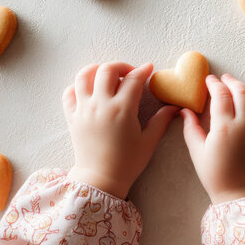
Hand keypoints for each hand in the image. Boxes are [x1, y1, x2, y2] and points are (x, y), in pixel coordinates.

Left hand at [64, 62, 178, 198]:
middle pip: (107, 70)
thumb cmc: (127, 162)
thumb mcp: (149, 141)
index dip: (143, 71)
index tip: (149, 69)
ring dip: (97, 70)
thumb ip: (162, 120)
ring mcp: (84, 109)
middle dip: (121, 66)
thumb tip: (174, 107)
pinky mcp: (72, 117)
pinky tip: (90, 91)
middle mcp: (101, 104)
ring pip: (84, 76)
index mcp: (122, 109)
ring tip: (108, 76)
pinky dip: (79, 86)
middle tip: (131, 72)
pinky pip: (70, 92)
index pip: (133, 79)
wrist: (100, 179)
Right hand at [181, 74, 244, 203]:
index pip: (221, 95)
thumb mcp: (197, 151)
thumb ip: (190, 128)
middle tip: (225, 80)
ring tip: (242, 90)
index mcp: (224, 128)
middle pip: (243, 92)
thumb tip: (184, 110)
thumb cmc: (215, 174)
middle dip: (232, 82)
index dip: (214, 84)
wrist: (239, 192)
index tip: (209, 81)